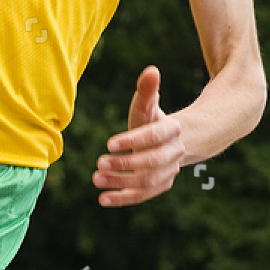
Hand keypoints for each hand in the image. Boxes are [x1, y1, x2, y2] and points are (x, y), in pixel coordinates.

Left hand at [92, 65, 184, 206]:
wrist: (171, 141)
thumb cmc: (152, 120)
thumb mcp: (147, 106)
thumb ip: (147, 90)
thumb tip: (151, 70)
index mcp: (172, 130)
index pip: (154, 136)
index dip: (132, 140)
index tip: (108, 143)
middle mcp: (173, 153)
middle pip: (152, 162)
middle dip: (125, 164)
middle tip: (99, 162)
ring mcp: (169, 172)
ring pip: (147, 181)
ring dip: (121, 182)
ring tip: (96, 178)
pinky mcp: (160, 186)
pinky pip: (143, 195)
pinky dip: (123, 199)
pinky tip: (102, 199)